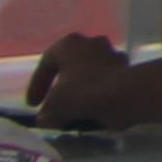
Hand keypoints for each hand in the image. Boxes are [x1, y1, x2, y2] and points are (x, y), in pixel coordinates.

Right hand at [23, 32, 161, 128]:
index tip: (33, 105)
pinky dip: (98, 95)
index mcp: (69, 44)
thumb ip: (47, 113)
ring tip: (73, 111)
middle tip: (54, 104)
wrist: (125, 94)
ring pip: (90, 73)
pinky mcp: (127, 68)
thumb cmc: (83, 92)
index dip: (36, 86)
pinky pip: (106, 82)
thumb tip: (45, 120)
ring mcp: (112, 54)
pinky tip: (93, 111)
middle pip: (70, 66)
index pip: (46, 63)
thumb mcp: (56, 106)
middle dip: (61, 86)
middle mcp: (91, 42)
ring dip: (81, 91)